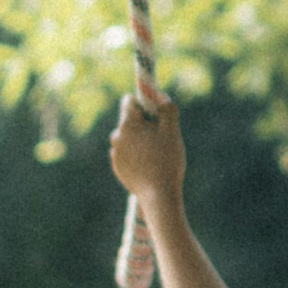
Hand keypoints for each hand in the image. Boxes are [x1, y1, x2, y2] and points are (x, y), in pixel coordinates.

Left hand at [109, 89, 185, 216]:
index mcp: (128, 123)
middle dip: (144, 123)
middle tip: (161, 136)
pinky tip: (150, 165)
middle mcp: (117, 136)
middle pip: (129, 119)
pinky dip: (136, 154)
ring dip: (139, 139)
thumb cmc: (166, 160)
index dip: (144, 102)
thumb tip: (158, 93)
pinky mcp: (118, 167)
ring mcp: (115, 153)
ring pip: (128, 137)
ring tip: (157, 153)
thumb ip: (166, 107)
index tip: (155, 111)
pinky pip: (127, 153)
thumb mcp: (172, 130)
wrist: (158, 194)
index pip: (130, 100)